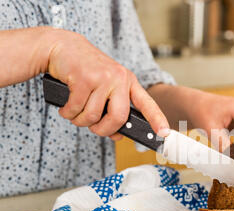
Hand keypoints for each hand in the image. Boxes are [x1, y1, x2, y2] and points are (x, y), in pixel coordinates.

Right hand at [47, 30, 168, 139]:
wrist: (62, 46)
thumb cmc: (84, 71)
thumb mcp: (104, 89)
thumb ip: (112, 111)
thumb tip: (118, 135)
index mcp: (128, 82)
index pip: (147, 104)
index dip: (157, 120)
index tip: (165, 133)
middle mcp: (119, 78)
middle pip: (119, 118)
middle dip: (103, 130)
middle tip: (94, 128)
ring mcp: (103, 77)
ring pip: (93, 116)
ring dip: (80, 121)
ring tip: (75, 111)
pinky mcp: (84, 78)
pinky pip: (76, 109)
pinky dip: (68, 113)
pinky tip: (65, 107)